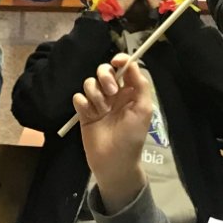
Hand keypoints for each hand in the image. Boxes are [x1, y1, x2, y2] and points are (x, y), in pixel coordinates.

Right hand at [72, 56, 155, 206]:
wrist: (114, 161)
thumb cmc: (132, 137)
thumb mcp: (144, 109)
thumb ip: (140, 85)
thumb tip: (131, 63)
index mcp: (129, 92)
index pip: (124, 68)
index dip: (120, 60)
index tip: (116, 62)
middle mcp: (113, 94)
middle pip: (103, 70)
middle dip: (105, 76)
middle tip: (111, 91)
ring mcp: (98, 103)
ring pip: (89, 82)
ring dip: (95, 93)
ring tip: (102, 110)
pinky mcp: (84, 112)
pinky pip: (78, 97)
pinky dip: (83, 103)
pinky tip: (89, 114)